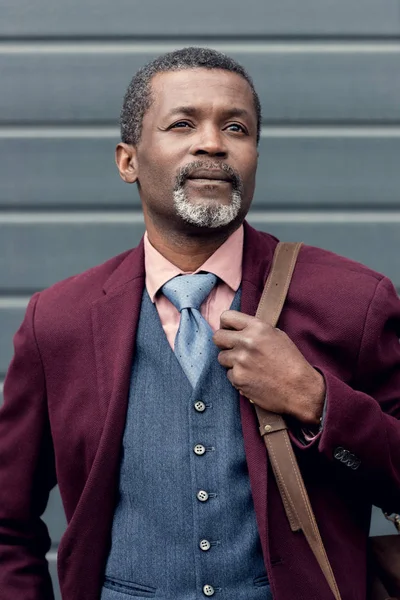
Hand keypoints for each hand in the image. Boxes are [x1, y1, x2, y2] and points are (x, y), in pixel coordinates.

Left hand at [213, 310, 324, 424]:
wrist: (300, 389)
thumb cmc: (291, 362)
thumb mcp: (278, 336)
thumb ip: (256, 330)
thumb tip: (238, 329)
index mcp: (257, 327)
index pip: (226, 317)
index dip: (226, 325)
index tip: (230, 331)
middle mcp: (246, 341)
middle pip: (217, 337)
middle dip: (224, 343)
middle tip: (233, 349)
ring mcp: (240, 360)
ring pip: (221, 357)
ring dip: (231, 362)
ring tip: (248, 367)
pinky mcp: (238, 378)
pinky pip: (229, 374)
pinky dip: (238, 377)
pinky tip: (252, 378)